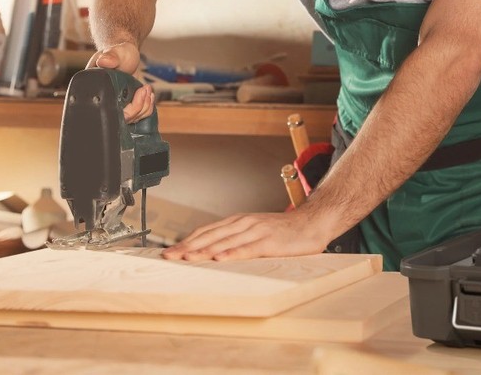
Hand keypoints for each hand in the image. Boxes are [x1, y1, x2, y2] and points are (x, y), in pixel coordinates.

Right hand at [87, 42, 152, 122]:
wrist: (126, 55)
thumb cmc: (118, 53)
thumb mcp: (115, 52)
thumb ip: (110, 56)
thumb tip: (103, 61)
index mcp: (95, 91)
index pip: (108, 110)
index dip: (127, 108)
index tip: (139, 92)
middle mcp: (105, 101)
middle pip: (123, 118)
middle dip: (139, 107)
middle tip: (146, 90)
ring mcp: (116, 105)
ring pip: (132, 118)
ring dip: (145, 107)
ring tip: (148, 90)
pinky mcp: (126, 106)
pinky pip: (137, 115)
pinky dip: (146, 108)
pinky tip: (149, 96)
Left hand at [161, 210, 333, 261]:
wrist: (312, 222)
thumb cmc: (283, 231)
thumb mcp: (255, 231)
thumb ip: (236, 239)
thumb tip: (213, 253)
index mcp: (238, 222)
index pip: (206, 232)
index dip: (187, 242)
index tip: (169, 253)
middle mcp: (243, 223)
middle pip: (210, 236)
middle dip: (188, 247)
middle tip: (169, 257)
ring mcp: (256, 231)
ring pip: (225, 242)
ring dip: (204, 251)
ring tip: (186, 259)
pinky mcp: (269, 241)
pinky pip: (247, 248)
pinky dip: (232, 253)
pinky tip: (220, 259)